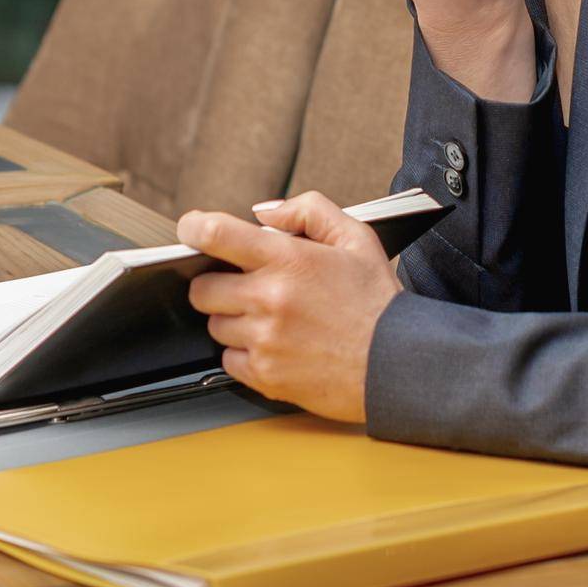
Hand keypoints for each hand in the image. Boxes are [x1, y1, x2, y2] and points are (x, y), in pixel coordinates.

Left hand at [176, 191, 401, 421]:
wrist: (396, 363)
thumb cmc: (376, 300)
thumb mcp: (356, 237)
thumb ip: (308, 210)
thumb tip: (264, 214)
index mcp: (288, 260)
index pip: (216, 235)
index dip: (193, 228)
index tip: (190, 230)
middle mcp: (269, 299)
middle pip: (202, 288)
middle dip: (217, 283)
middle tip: (245, 285)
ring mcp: (264, 340)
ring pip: (214, 325)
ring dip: (232, 319)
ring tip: (270, 318)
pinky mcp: (265, 376)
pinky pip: (228, 360)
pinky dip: (244, 353)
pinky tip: (275, 345)